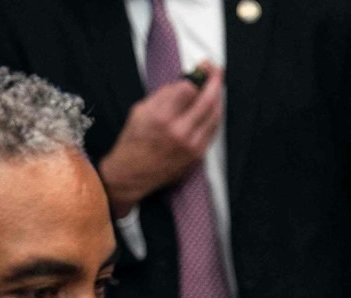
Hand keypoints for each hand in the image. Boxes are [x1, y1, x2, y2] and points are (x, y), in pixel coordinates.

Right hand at [97, 61, 223, 216]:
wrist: (132, 174)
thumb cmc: (134, 141)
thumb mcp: (141, 110)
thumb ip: (164, 96)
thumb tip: (184, 83)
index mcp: (161, 117)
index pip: (188, 89)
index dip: (191, 80)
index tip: (192, 74)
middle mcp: (179, 131)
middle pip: (207, 100)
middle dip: (214, 80)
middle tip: (215, 70)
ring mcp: (192, 145)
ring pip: (215, 115)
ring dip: (217, 98)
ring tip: (215, 87)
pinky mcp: (198, 155)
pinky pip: (213, 130)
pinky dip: (214, 115)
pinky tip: (212, 108)